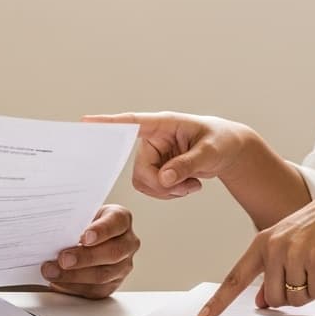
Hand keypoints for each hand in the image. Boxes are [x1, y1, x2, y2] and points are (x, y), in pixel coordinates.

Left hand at [41, 204, 139, 298]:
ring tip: (53, 272)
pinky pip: (95, 290)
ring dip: (74, 275)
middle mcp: (127, 243)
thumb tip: (55, 234)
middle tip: (63, 259)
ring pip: (103, 275)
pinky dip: (73, 287)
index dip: (101, 230)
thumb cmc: (82, 224)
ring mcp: (122, 266)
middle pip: (112, 252)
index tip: (85, 237)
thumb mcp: (80, 215)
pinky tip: (59, 282)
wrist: (83, 239)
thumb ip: (73, 222)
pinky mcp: (112, 284)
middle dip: (84, 257)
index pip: (117, 222)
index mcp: (122, 219)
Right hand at [84, 111, 254, 198]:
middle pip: (140, 170)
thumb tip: (164, 179)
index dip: (108, 123)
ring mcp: (153, 156)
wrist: (228, 151)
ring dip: (167, 191)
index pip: (132, 123)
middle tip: (187, 186)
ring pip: (144, 183)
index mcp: (163, 125)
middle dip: (162, 185)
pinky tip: (189, 186)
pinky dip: (170, 193)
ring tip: (192, 184)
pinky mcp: (156, 169)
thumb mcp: (210, 152)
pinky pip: (152, 189)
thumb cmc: (221, 141)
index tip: (86, 122)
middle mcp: (153, 139)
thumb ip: (187, 164)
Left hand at [198, 183, 314, 315]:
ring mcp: (294, 252)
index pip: (236, 277)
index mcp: (263, 242)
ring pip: (297, 299)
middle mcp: (274, 247)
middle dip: (294, 295)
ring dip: (313, 290)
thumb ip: (273, 271)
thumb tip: (260, 301)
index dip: (220, 300)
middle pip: (274, 300)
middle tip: (309, 275)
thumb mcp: (291, 244)